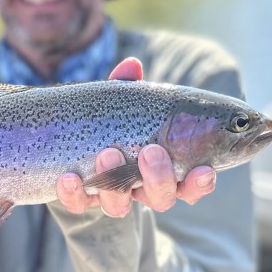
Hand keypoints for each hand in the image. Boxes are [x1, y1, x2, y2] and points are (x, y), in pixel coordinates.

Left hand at [55, 57, 216, 215]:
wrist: (69, 143)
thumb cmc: (111, 123)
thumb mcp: (121, 106)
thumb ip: (128, 89)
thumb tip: (131, 66)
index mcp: (164, 168)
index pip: (191, 183)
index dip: (200, 182)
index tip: (203, 169)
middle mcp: (141, 189)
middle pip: (161, 198)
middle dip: (159, 177)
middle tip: (151, 151)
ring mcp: (111, 197)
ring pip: (120, 206)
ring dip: (116, 183)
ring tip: (107, 153)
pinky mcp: (81, 201)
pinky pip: (79, 205)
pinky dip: (74, 194)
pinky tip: (68, 177)